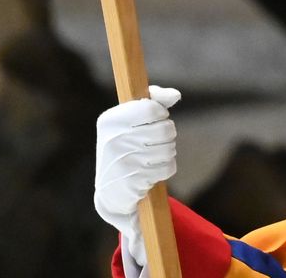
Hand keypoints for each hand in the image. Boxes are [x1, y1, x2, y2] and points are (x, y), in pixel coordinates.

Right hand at [94, 85, 181, 268]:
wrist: (110, 190)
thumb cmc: (124, 146)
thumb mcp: (128, 121)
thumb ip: (152, 102)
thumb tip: (175, 95)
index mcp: (110, 120)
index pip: (151, 109)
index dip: (161, 114)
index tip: (156, 119)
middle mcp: (114, 140)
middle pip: (165, 129)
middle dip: (167, 135)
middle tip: (157, 140)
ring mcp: (124, 161)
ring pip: (169, 149)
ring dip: (167, 152)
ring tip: (154, 155)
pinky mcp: (135, 181)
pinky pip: (167, 168)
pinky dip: (166, 168)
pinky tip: (153, 169)